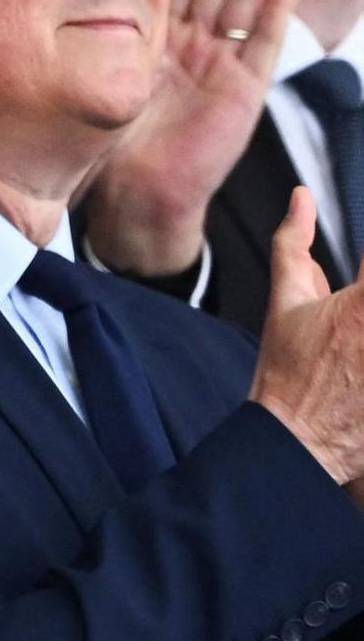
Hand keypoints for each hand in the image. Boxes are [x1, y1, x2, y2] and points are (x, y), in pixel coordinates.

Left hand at [86, 0, 300, 276]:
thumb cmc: (109, 140)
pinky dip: (275, 9)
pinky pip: (261, 42)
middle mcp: (193, 46)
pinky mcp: (241, 90)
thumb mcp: (98, 75)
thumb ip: (95, 37)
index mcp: (158, 39)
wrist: (134, 191)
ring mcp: (220, 65)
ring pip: (244, 0)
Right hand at [250, 189, 363, 486]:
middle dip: (363, 300)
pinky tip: (361, 360)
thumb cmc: (290, 377)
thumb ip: (292, 244)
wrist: (298, 442)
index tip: (360, 275)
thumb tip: (301, 198)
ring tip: (355, 342)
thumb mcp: (285, 303)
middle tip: (352, 321)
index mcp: (363, 304)